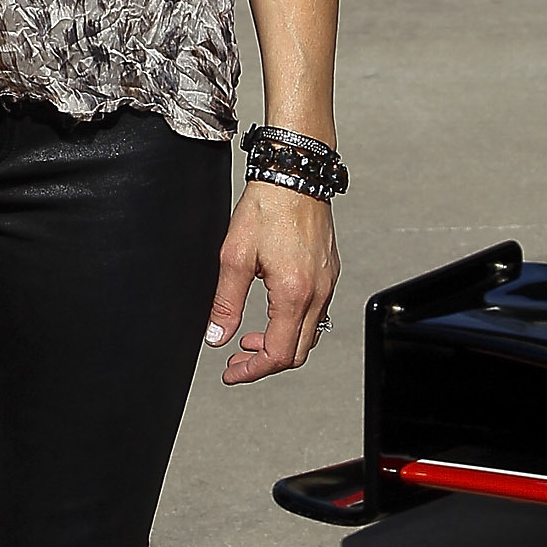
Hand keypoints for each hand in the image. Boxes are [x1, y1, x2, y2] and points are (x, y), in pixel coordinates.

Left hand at [205, 181, 338, 383]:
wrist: (294, 174)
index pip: (278, 354)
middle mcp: (318, 293)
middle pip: (298, 352)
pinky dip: (295, 324)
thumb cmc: (267, 207)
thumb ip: (226, 303)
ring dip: (281, 343)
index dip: (251, 371)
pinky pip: (318, 313)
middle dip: (265, 362)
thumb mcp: (234, 257)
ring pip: (310, 334)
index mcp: (294, 294)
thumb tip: (217, 336)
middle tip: (238, 358)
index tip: (231, 371)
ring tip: (252, 336)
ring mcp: (327, 283)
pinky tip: (274, 312)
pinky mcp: (329, 273)